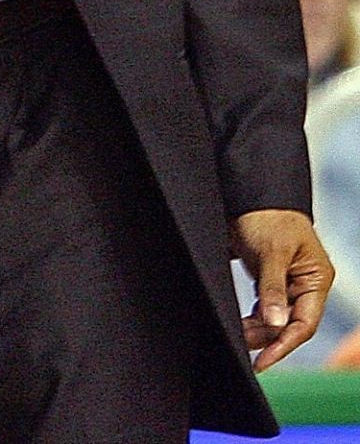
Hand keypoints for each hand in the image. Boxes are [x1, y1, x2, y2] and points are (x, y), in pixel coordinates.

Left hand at [233, 207, 332, 369]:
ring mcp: (288, 283)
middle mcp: (306, 285)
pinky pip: (265, 307)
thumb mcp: (272, 252)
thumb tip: (275, 323)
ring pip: (275, 318)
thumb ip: (273, 288)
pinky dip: (253, 317)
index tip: (263, 360)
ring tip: (238, 335)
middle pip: (290, 323)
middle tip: (242, 345)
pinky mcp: (270, 279)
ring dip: (258, 329)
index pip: (304, 323)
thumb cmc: (268, 216)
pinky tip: (241, 325)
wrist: (250, 193)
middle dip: (267, 337)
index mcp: (316, 279)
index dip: (284, 344)